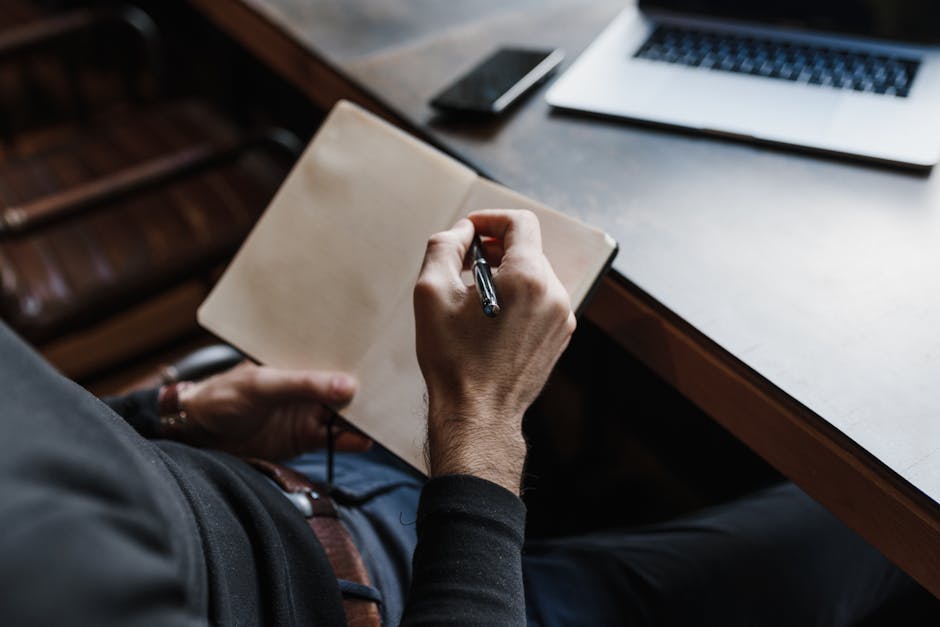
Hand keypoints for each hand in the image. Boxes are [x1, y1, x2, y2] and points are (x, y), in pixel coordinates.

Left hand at [173, 362, 370, 460]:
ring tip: (389, 417)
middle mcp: (307, 386)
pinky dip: (352, 441)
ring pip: (345, 415)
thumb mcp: (262, 384)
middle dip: (370, 389)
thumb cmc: (222, 397)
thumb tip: (348, 385)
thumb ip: (304, 384)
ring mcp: (308, 413)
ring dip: (365, 418)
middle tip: (398, 391)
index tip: (385, 359)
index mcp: (297, 362)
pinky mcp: (305, 439)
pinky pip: (335, 440)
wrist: (196, 437)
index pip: (334, 358)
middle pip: (346, 388)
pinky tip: (368, 440)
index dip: (359, 359)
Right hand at [413, 209, 575, 493]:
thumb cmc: (453, 358)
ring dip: (505, 274)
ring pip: (534, 275)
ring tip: (473, 296)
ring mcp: (562, 317)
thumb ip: (445, 245)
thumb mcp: (431, 292)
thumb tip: (462, 230)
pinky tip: (490, 317)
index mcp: (528, 277)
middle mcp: (554, 293)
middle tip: (461, 265)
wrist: (478, 415)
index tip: (469, 230)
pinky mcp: (560, 337)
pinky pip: (540, 300)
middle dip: (493, 249)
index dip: (490, 218)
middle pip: (527, 249)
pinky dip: (517, 297)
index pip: (520, 223)